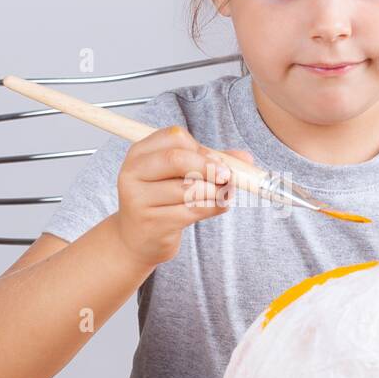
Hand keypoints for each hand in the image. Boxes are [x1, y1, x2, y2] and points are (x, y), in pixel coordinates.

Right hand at [116, 124, 252, 266]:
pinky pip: (192, 210)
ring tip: (224, 194)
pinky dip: (213, 207)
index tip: (218, 162)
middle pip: (177, 159)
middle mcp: (133, 173)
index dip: (202, 149)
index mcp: (139, 154)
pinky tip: (218, 206)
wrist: (137, 240)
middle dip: (210, 167)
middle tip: (228, 177)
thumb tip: (245, 158)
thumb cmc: (161, 202)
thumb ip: (210, 162)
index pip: (175, 137)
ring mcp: (139, 199)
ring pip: (189, 188)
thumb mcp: (179, 176)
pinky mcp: (152, 223)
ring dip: (216, 191)